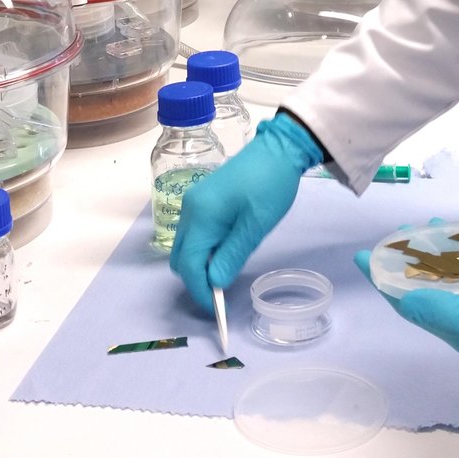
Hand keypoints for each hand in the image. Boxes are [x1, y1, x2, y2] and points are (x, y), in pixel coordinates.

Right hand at [170, 113, 321, 311]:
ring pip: (185, 246)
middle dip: (195, 279)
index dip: (199, 290)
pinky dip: (203, 249)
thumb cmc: (270, 185)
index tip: (217, 309)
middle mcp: (190, 209)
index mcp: (201, 215)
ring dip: (200, 264)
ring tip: (227, 271)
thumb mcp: (256, 225)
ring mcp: (194, 202)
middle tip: (221, 292)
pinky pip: (194, 233)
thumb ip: (232, 255)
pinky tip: (226, 250)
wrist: (278, 148)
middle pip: (180, 256)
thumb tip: (214, 284)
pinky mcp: (202, 199)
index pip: (188, 264)